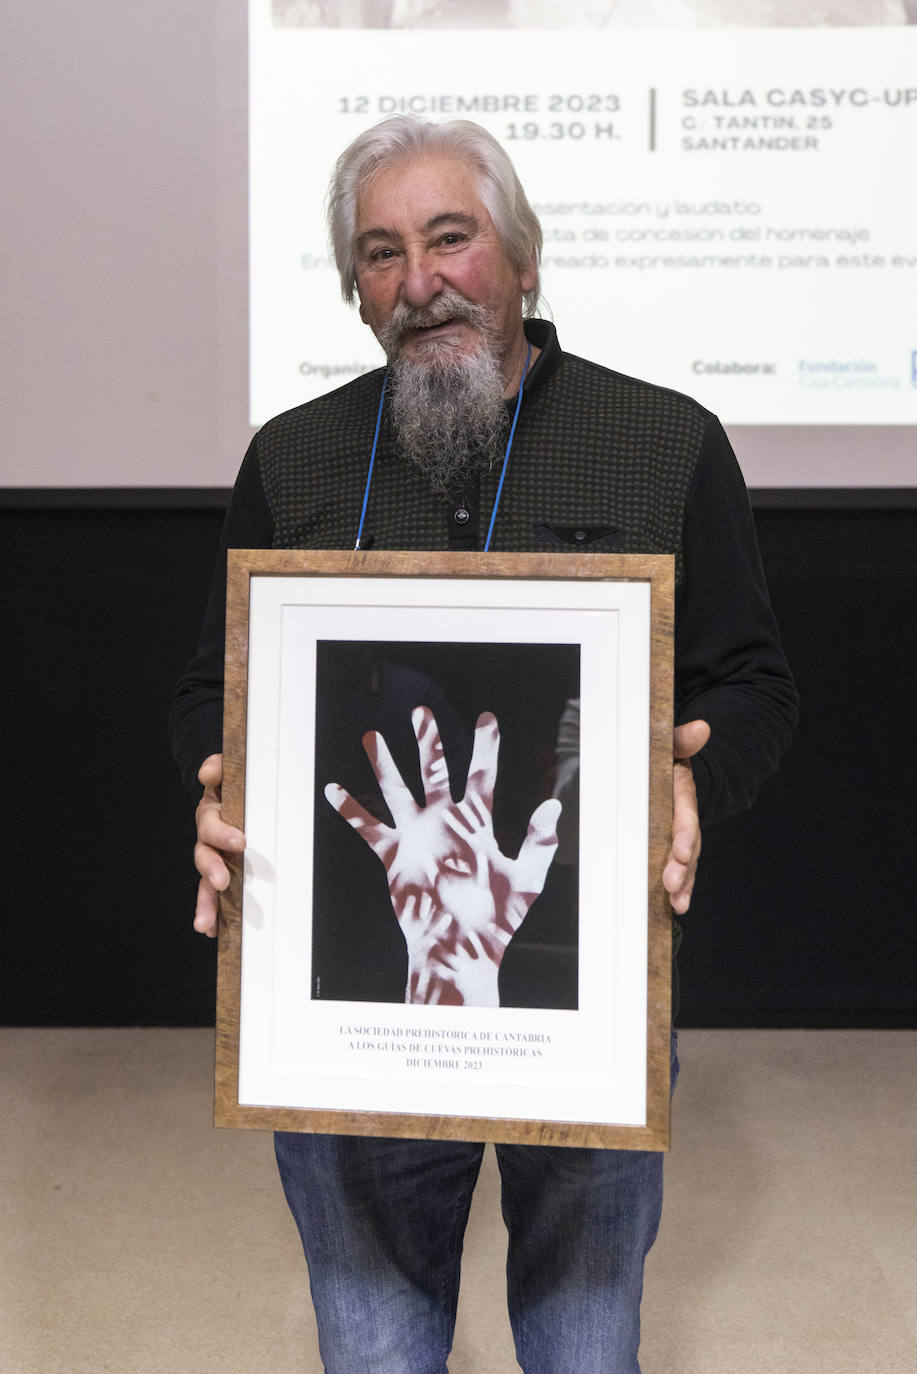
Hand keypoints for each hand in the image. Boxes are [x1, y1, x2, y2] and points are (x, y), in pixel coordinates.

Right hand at [192, 753, 245, 937]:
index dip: (223, 834)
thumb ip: (219, 768)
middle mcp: (208, 841)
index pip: (212, 826)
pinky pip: (216, 897)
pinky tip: (215, 933)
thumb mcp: (227, 772)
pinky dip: (215, 915)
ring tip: (204, 926)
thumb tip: (208, 773)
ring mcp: (215, 860)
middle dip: (211, 871)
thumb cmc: (233, 785)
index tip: (241, 842)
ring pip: (205, 884)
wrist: (231, 794)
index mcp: (211, 816)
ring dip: (205, 905)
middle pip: (204, 858)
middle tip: (220, 883)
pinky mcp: (224, 875)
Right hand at [324, 707, 560, 1006]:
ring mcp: (418, 838)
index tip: (487, 717)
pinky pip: (369, 828)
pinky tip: (333, 790)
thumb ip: (539, 843)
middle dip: (429, 742)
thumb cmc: (495, 921)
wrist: (458, 950)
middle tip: (421, 711)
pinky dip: (351, 810)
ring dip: (384, 765)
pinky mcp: (395, 857)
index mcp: (476, 824)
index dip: (484, 746)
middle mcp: (445, 824)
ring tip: (371, 736)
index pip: (481, 776)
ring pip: (398, 791)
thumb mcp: (526, 880)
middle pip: (435, 772)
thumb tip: (553, 805)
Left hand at [663, 719, 709, 915]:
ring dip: (683, 884)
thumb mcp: (671, 744)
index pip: (685, 815)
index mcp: (683, 793)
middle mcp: (685, 818)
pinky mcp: (670, 846)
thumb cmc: (666, 756)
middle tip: (673, 887)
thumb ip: (682, 738)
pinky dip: (677, 887)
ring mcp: (679, 834)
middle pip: (688, 846)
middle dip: (683, 868)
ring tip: (678, 905)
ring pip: (685, 862)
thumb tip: (702, 728)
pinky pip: (676, 868)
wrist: (675, 768)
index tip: (679, 852)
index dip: (684, 834)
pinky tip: (673, 908)